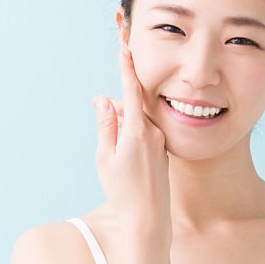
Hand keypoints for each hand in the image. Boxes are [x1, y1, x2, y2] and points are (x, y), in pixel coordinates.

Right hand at [91, 45, 171, 238]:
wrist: (149, 218)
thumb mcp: (105, 157)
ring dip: (124, 118)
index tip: (125, 45)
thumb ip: (105, 124)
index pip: (132, 89)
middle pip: (134, 103)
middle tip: (117, 85)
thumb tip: (103, 99)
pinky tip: (122, 144)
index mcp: (137, 130)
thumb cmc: (123, 191)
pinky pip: (144, 132)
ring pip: (138, 119)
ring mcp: (159, 141)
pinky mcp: (161, 151)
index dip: (127, 66)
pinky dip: (132, 130)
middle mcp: (152, 132)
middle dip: (122, 93)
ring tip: (112, 133)